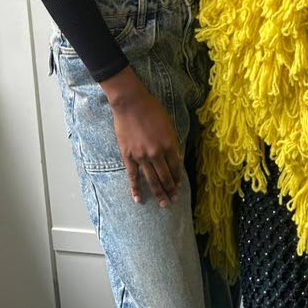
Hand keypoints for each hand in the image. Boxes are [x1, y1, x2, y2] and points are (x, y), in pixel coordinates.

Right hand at [103, 69, 182, 207]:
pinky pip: (133, 176)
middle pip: (166, 177)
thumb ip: (172, 142)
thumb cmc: (152, 109)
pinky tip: (139, 199)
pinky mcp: (128, 156)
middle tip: (173, 201)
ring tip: (163, 204)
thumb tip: (174, 157)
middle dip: (170, 190)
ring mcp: (142, 156)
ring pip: (152, 180)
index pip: (176, 167)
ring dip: (158, 193)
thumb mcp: (168, 124)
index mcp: (170, 143)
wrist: (131, 103)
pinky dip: (136, 189)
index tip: (179, 187)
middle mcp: (157, 152)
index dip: (178, 178)